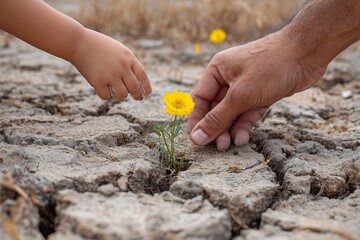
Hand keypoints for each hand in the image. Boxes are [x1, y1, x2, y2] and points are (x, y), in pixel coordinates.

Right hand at [70, 29, 150, 99]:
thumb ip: (129, 64)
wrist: (79, 42)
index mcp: (128, 58)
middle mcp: (122, 67)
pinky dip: (106, 95)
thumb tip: (137, 83)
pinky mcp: (98, 82)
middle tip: (138, 98)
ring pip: (122, 95)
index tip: (147, 95)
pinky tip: (103, 90)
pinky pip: (106, 96)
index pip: (142, 76)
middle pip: (135, 88)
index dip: (146, 87)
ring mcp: (110, 75)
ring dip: (120, 95)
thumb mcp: (119, 50)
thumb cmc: (99, 46)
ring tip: (116, 92)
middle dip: (137, 95)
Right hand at [188, 32, 326, 150]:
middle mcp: (229, 78)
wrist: (308, 53)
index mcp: (218, 70)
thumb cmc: (270, 67)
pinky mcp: (261, 94)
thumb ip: (218, 118)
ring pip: (232, 113)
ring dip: (229, 129)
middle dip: (215, 127)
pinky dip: (245, 125)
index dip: (197, 120)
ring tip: (228, 145)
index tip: (196, 140)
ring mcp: (246, 86)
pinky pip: (248, 113)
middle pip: (215, 108)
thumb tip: (197, 137)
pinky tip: (243, 138)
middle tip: (217, 145)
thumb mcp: (240, 95)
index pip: (200, 99)